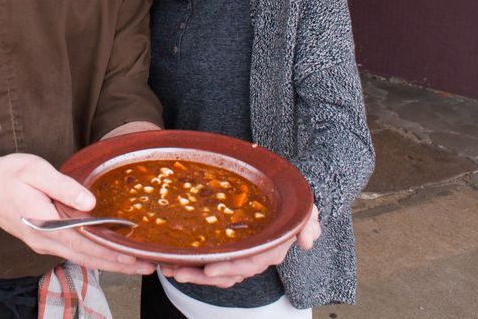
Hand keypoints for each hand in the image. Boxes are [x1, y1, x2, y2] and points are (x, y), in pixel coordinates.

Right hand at [0, 153, 156, 275]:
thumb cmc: (8, 175)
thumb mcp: (35, 171)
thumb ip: (63, 185)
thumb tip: (91, 202)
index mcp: (45, 224)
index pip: (85, 244)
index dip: (111, 252)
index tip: (135, 257)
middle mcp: (46, 240)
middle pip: (88, 257)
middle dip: (119, 264)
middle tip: (148, 267)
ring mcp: (44, 243)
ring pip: (82, 257)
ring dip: (109, 262)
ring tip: (136, 263)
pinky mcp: (44, 239)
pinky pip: (73, 251)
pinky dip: (94, 254)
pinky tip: (109, 251)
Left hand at [160, 205, 320, 287]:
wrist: (284, 202)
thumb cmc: (291, 206)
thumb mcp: (305, 211)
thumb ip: (308, 223)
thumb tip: (307, 240)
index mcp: (270, 249)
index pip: (249, 263)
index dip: (229, 267)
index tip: (209, 268)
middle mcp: (254, 257)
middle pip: (227, 273)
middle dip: (201, 275)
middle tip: (177, 271)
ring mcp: (240, 257)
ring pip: (216, 273)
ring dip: (192, 273)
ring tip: (169, 269)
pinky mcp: (229, 253)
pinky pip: (211, 265)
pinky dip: (193, 266)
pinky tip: (173, 262)